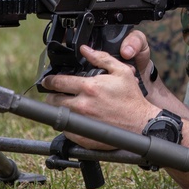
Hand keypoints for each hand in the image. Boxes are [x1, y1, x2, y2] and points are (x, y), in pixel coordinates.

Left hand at [42, 45, 157, 148]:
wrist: (140, 123)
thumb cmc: (131, 98)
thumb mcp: (121, 72)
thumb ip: (101, 58)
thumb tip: (85, 50)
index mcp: (89, 87)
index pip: (58, 82)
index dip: (49, 80)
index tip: (47, 81)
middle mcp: (82, 105)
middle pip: (53, 100)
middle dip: (52, 95)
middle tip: (56, 94)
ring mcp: (81, 123)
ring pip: (58, 115)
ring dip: (59, 109)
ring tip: (67, 106)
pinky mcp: (82, 138)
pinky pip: (66, 130)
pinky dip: (68, 124)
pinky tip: (77, 119)